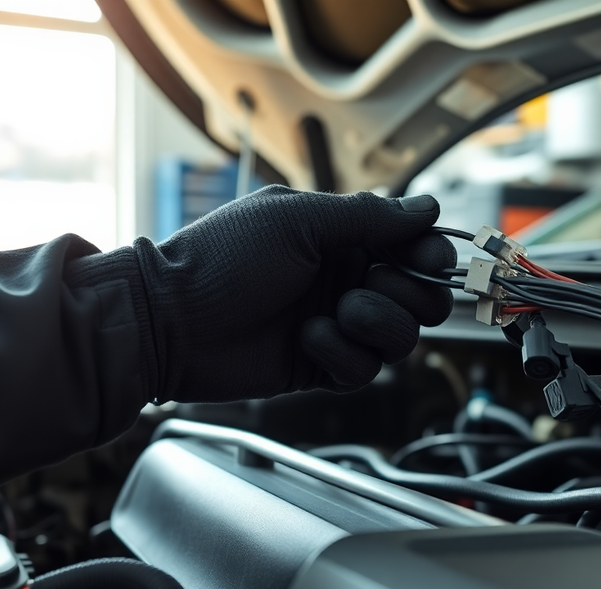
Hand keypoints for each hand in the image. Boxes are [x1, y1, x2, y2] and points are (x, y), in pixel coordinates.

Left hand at [134, 185, 454, 402]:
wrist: (170, 321)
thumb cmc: (223, 258)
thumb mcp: (297, 220)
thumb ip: (369, 216)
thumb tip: (429, 206)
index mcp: (342, 237)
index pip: (414, 245)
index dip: (431, 254)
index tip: (428, 258)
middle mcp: (346, 280)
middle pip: (422, 297)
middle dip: (409, 293)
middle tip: (371, 283)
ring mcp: (338, 325)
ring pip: (402, 338)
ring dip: (377, 323)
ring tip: (336, 314)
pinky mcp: (323, 367)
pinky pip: (365, 370)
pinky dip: (342, 355)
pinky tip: (307, 340)